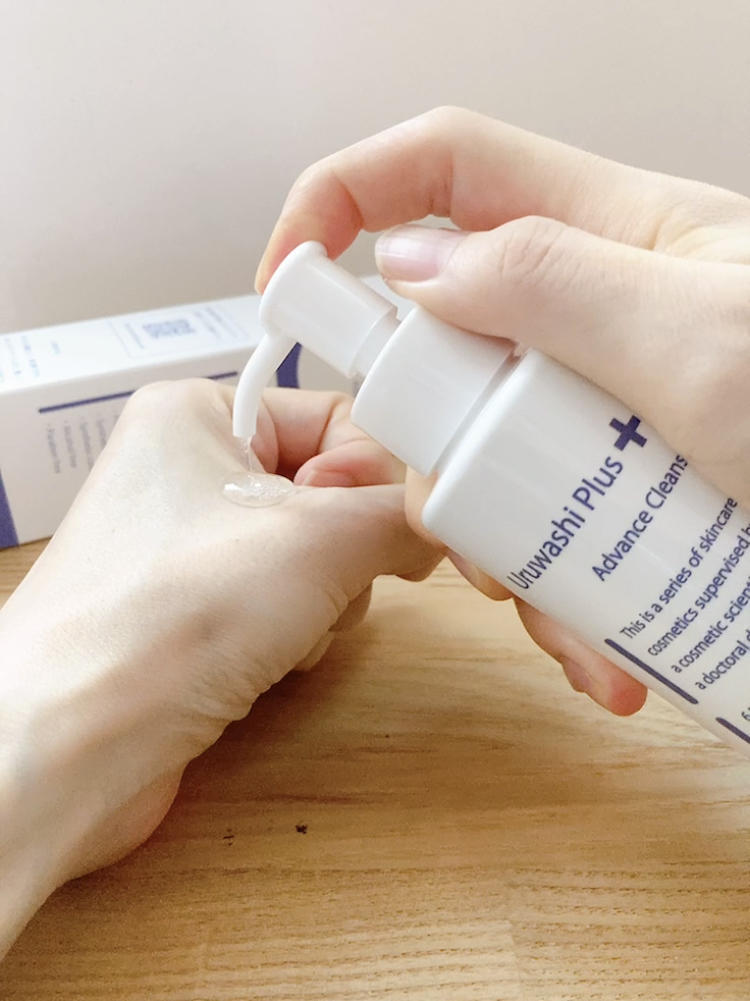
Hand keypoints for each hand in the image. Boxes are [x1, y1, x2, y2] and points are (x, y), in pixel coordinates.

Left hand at [0, 380, 435, 954]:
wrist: (75, 747)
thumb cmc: (175, 615)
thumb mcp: (320, 540)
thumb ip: (405, 514)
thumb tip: (450, 519)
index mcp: (196, 414)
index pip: (333, 416)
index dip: (374, 472)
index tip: (391, 525)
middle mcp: (184, 469)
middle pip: (328, 491)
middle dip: (346, 548)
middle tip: (326, 581)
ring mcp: (186, 546)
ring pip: (314, 555)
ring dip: (326, 599)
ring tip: (287, 630)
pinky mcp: (192, 612)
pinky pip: (284, 602)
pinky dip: (297, 633)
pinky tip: (270, 661)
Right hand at [256, 106, 749, 715]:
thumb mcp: (696, 341)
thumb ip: (545, 280)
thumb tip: (409, 268)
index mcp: (610, 236)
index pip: (442, 168)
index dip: (342, 201)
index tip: (286, 289)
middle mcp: (589, 317)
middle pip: (435, 342)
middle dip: (420, 437)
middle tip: (452, 515)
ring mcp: (592, 407)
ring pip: (473, 453)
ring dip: (492, 548)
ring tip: (563, 621)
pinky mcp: (604, 483)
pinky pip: (533, 524)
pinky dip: (549, 598)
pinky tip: (596, 650)